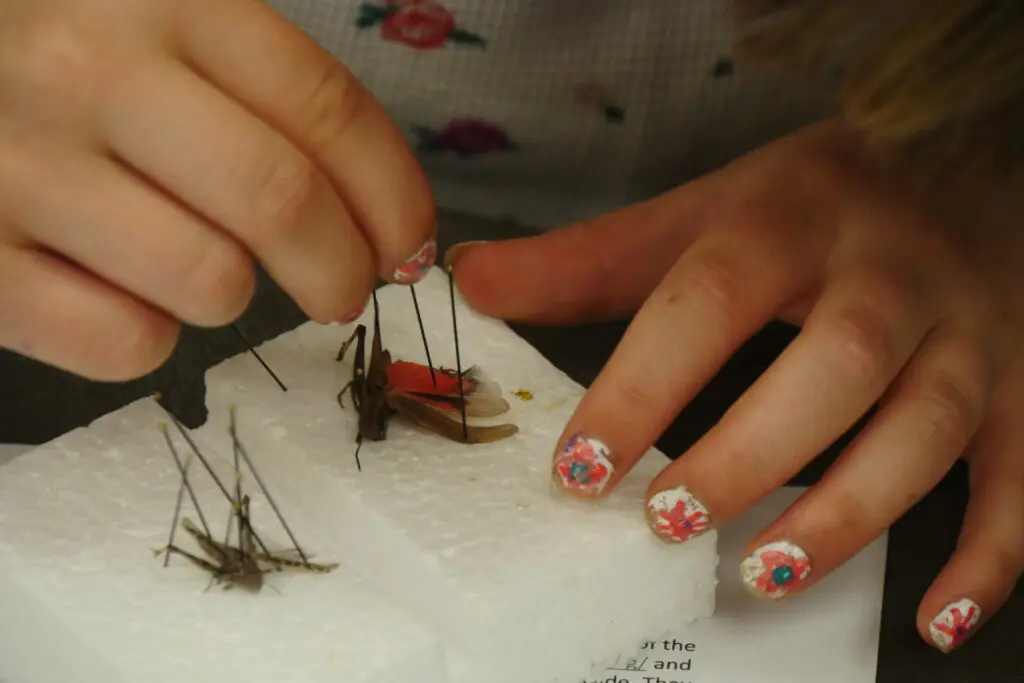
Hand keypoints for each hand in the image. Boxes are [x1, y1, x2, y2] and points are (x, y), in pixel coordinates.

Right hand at [0, 0, 434, 379]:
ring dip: (229, 295)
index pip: (325, 108)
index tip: (410, 247)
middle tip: (341, 290)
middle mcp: (88, 70)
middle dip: (339, 268)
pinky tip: (121, 293)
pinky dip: (146, 336)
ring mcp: (19, 166)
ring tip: (195, 265)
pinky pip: (125, 342)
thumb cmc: (64, 64)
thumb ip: (268, 98)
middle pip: (279, 200)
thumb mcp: (160, 29)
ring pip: (210, 282)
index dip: (393, 196)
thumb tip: (387, 223)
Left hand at [448, 120, 1023, 652]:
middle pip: (832, 366)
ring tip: (761, 573)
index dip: (639, 388)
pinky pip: (1017, 477)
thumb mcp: (701, 208)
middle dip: (751, 453)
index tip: (578, 471)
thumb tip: (473, 280)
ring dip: (850, 510)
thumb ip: (589, 257)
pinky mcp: (1014, 385)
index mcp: (787, 222)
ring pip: (925, 425)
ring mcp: (962, 332)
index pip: (705, 301)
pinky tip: (934, 620)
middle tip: (668, 521)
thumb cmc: (812, 198)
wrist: (956, 160)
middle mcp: (884, 274)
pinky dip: (988, 557)